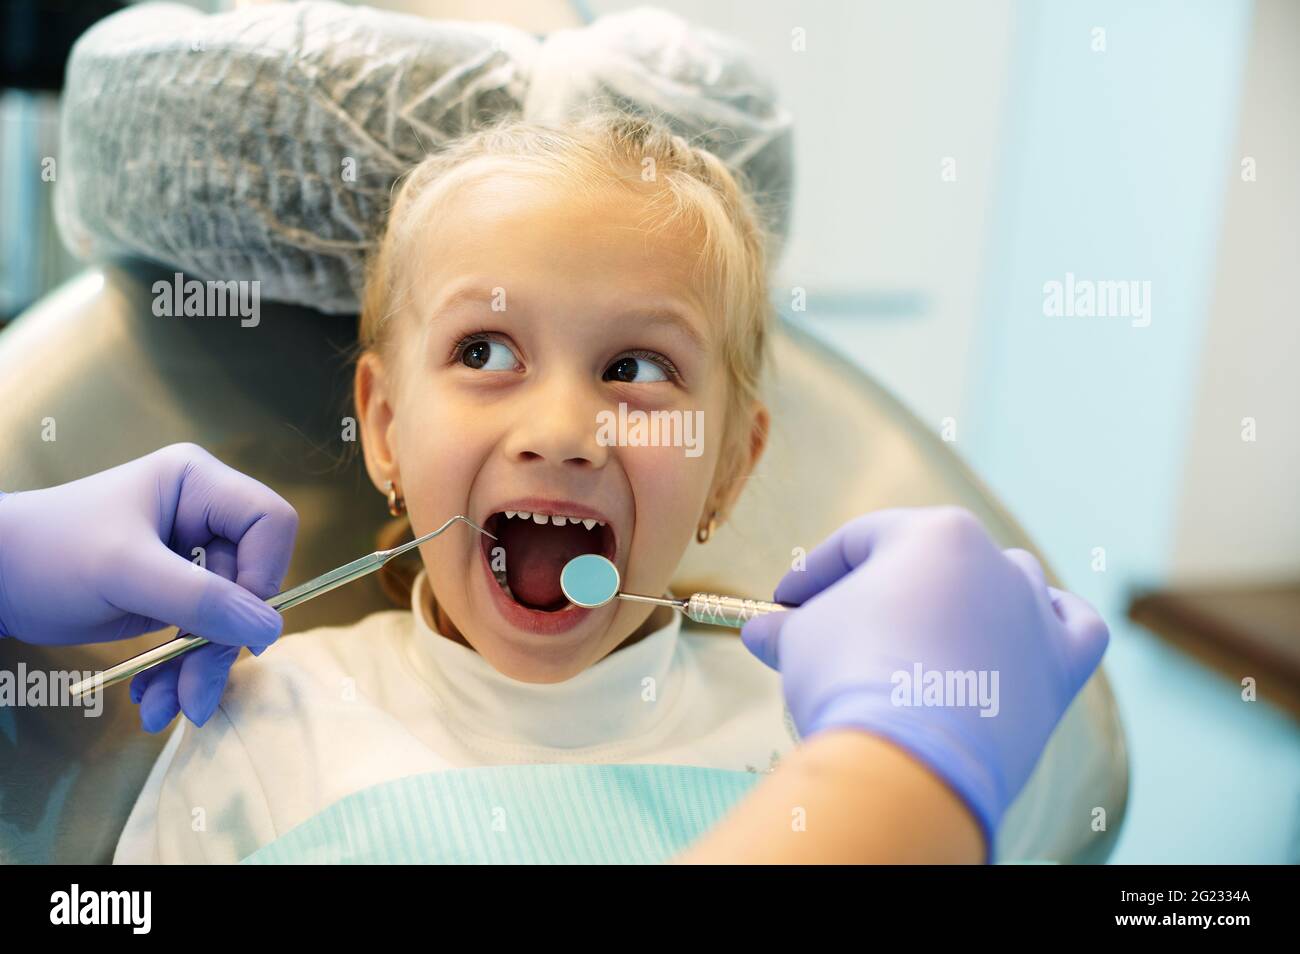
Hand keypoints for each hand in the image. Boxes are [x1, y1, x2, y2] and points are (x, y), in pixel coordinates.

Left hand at [0, 443, 297, 730]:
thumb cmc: (48, 554)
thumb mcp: (124, 573)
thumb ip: (200, 599)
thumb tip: (270, 629)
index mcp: (199, 484)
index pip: (269, 523)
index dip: (265, 573)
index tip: (237, 624)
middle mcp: (205, 515)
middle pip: (250, 582)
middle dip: (219, 643)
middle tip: (194, 696)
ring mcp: (192, 557)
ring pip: (228, 618)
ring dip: (199, 668)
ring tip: (166, 708)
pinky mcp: (176, 593)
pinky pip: (200, 635)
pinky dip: (180, 670)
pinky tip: (153, 696)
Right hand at [741, 507, 1108, 856]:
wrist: (909, 761)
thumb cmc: (853, 680)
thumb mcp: (802, 638)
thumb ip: (787, 626)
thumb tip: (763, 634)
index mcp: (933, 533)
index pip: (858, 542)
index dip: (813, 574)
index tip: (785, 606)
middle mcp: (995, 560)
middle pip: (926, 562)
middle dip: (878, 592)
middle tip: (835, 628)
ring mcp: (1035, 613)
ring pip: (1004, 582)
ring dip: (962, 600)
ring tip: (921, 634)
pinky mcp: (1061, 668)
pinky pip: (1074, 627)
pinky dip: (1049, 624)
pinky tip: (1025, 628)